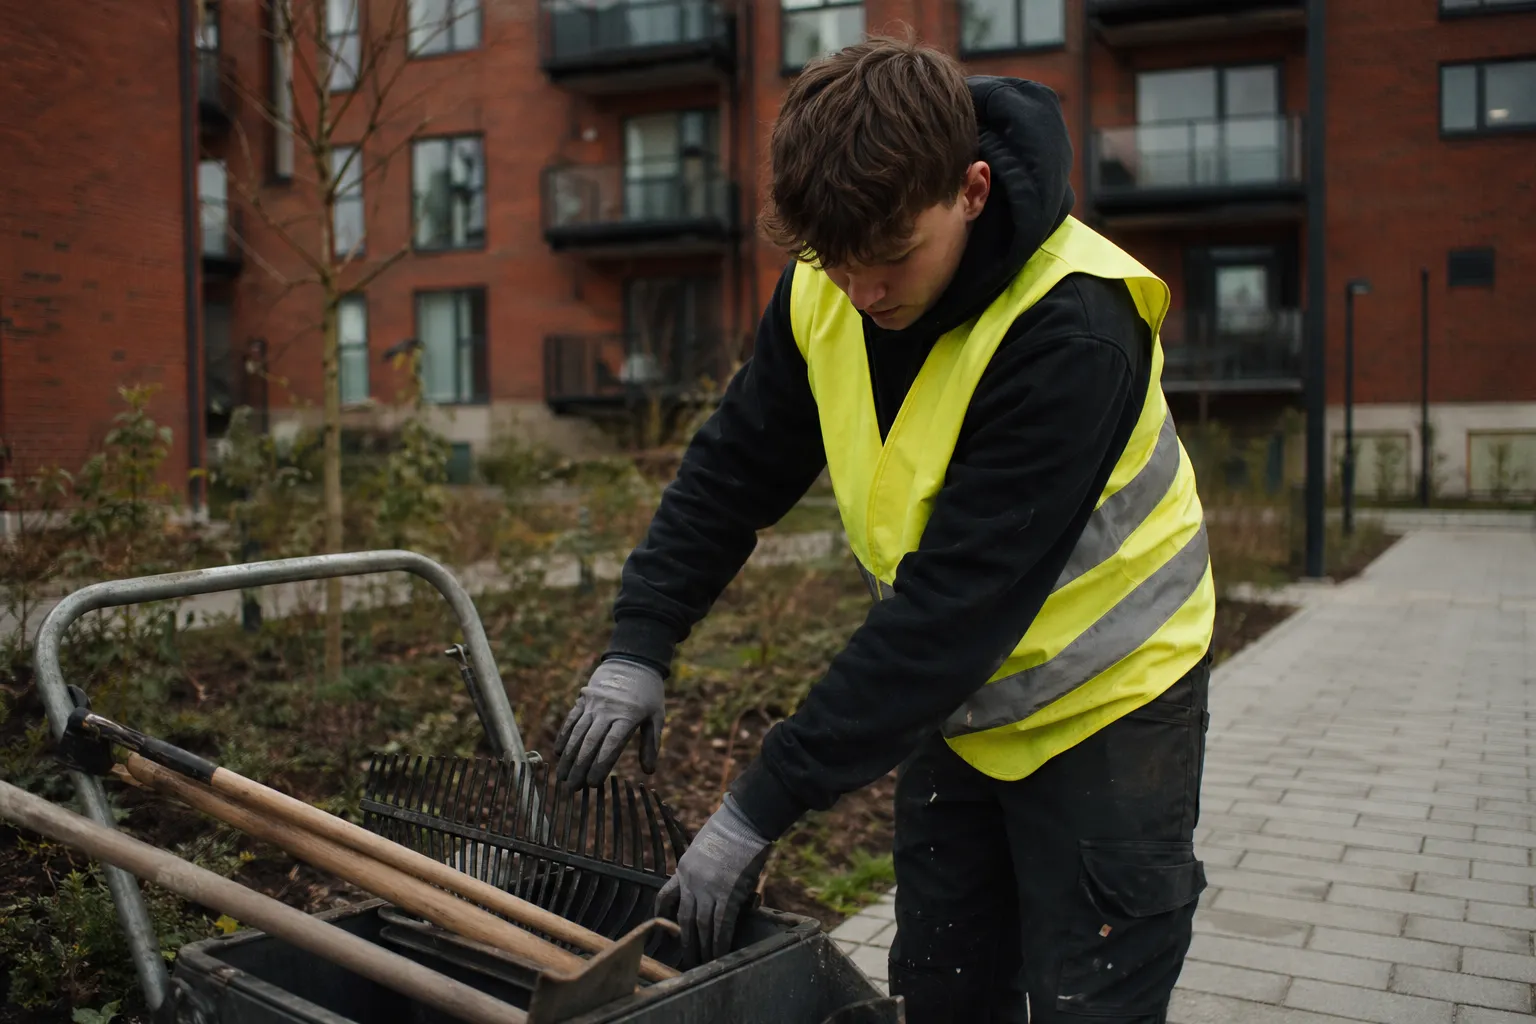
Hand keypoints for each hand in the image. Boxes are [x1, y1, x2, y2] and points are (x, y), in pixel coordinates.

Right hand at [553, 657, 664, 786]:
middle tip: (572, 789)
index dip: (601, 765)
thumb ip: (651, 744)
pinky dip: (564, 736)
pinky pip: (571, 720)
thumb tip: (648, 771)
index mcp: (628, 716)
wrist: (633, 661)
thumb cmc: (648, 694)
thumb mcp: (656, 717)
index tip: (593, 784)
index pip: (611, 745)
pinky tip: (558, 753)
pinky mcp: (583, 698)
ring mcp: (593, 703)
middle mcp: (608, 710)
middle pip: (590, 743)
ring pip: (577, 733)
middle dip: (580, 768)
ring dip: (568, 757)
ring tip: (562, 776)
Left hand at [655, 794, 771, 965]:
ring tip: (705, 961)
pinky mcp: (729, 894)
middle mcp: (692, 882)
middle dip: (686, 941)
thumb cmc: (729, 828)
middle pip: (685, 919)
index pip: (666, 895)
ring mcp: (709, 889)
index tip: (662, 926)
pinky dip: (721, 941)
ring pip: (702, 926)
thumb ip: (701, 867)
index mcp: (684, 868)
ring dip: (704, 946)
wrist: (743, 821)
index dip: (663, 914)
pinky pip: (722, 924)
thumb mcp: (703, 846)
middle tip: (688, 957)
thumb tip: (711, 885)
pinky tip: (721, 952)